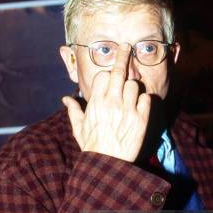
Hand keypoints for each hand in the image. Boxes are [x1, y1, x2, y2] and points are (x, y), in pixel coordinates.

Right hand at [62, 44, 150, 161]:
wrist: (107, 165)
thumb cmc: (92, 147)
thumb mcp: (79, 128)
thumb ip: (73, 111)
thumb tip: (65, 99)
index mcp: (96, 103)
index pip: (102, 76)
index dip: (106, 75)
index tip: (109, 75)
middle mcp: (111, 103)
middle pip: (119, 71)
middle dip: (123, 56)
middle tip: (126, 47)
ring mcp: (127, 110)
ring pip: (134, 84)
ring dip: (133, 87)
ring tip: (130, 95)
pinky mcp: (141, 119)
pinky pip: (146, 98)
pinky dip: (144, 100)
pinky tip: (140, 106)